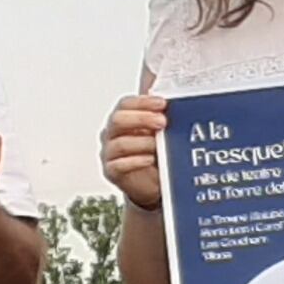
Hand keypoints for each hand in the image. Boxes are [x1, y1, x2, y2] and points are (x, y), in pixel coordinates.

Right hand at [100, 94, 169, 208]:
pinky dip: (136, 161)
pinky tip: (150, 159)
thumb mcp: (159, 132)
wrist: (150, 182)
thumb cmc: (154, 152)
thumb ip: (160, 116)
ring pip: (120, 144)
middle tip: (162, 122)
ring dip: (142, 142)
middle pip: (118, 120)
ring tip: (158, 144)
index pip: (125, 104)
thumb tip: (173, 102)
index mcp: (122, 119)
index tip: (162, 103)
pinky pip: (119, 166)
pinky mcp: (111, 172)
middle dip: (142, 119)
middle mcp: (112, 134)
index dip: (143, 102)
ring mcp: (109, 153)